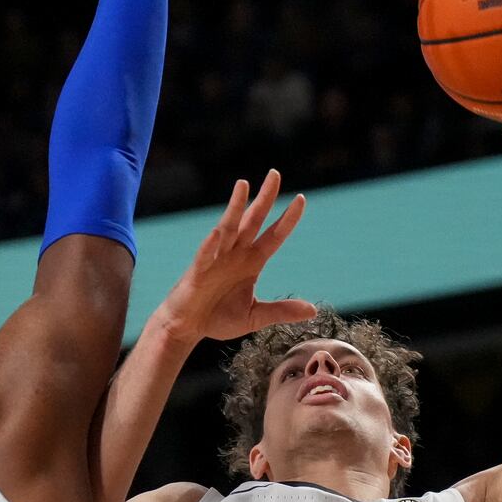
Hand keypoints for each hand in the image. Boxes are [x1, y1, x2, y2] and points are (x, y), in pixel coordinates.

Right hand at [154, 170, 315, 347]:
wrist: (188, 327)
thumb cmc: (219, 318)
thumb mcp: (256, 316)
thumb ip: (282, 311)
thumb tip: (313, 310)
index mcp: (252, 262)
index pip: (274, 236)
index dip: (287, 219)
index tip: (301, 199)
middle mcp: (236, 254)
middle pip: (253, 221)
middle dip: (264, 198)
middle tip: (275, 174)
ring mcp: (216, 259)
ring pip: (228, 228)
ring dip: (236, 207)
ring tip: (243, 184)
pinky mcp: (198, 272)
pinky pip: (205, 255)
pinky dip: (211, 245)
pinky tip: (217, 233)